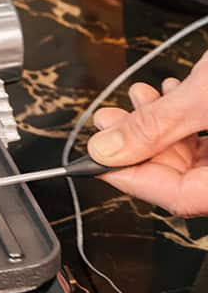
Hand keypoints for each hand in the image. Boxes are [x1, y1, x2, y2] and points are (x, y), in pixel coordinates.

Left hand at [87, 56, 207, 215]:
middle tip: (109, 123)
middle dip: (141, 147)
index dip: (132, 179)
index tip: (95, 160)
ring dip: (160, 128)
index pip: (181, 198)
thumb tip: (107, 149)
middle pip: (187, 178)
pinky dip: (186, 119)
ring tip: (137, 99)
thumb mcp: (206, 95)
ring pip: (199, 156)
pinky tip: (168, 94)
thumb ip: (156, 126)